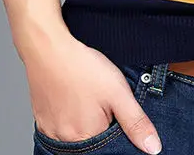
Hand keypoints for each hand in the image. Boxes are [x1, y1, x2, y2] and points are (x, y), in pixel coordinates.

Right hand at [23, 30, 161, 153]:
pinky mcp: (40, 120)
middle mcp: (65, 140)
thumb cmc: (82, 67)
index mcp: (87, 137)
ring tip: (86, 95)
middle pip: (91, 139)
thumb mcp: (118, 92)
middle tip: (98, 97)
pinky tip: (72, 97)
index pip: (108, 145)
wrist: (48, 48)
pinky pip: (58, 126)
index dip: (115, 124)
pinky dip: (68, 115)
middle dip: (99, 122)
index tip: (113, 107)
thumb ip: (136, 121)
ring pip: (74, 133)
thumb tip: (153, 148)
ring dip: (83, 120)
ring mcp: (50, 130)